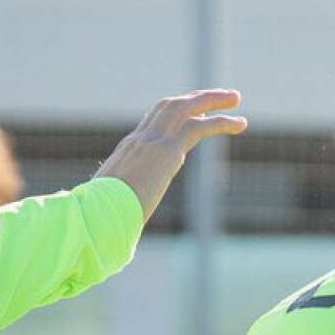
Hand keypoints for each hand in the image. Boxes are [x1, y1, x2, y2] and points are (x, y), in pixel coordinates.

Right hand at [95, 89, 247, 226]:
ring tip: (235, 98)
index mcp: (127, 151)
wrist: (94, 214)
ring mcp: (152, 142)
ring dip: (212, 99)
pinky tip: (240, 123)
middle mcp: (139, 140)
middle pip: (170, 106)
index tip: (193, 111)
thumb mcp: (112, 208)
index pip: (153, 122)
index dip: (174, 113)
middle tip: (221, 96)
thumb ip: (122, 211)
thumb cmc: (99, 219)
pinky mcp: (167, 151)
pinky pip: (199, 127)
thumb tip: (119, 237)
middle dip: (196, 97)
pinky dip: (221, 122)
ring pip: (185, 107)